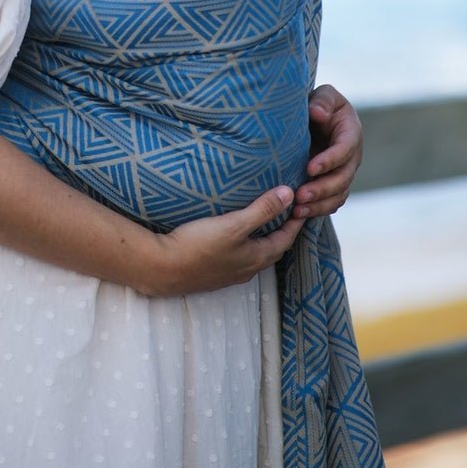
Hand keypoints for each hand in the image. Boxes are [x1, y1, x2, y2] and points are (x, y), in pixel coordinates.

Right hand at [141, 187, 303, 295]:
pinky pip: (240, 256)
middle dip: (282, 230)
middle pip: (273, 248)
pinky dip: (246, 243)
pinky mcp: (215, 272)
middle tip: (287, 211)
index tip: (302, 205)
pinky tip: (235, 235)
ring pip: (256, 254)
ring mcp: (230, 273)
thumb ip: (262, 210)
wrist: (164, 268)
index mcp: (257, 258)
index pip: (286, 239)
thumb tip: (289, 194)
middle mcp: (247, 269)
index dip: (295, 222)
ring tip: (263, 219)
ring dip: (263, 237)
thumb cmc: (199, 246)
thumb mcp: (234, 224)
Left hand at [292, 83, 363, 218]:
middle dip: (322, 189)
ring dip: (319, 205)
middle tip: (300, 195)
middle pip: (343, 178)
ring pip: (338, 195)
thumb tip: (317, 114)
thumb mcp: (323, 95)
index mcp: (351, 133)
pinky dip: (318, 210)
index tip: (309, 168)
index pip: (344, 150)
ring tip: (297, 211)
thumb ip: (322, 101)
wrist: (317, 117)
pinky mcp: (334, 184)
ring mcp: (345, 172)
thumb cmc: (319, 103)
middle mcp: (352, 157)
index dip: (329, 161)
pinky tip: (298, 215)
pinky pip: (331, 202)